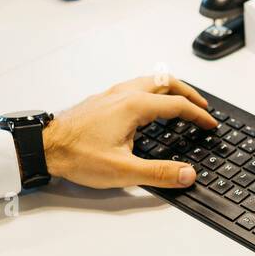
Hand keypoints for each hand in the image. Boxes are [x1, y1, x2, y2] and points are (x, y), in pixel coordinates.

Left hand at [42, 76, 218, 189]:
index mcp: (134, 106)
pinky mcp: (103, 100)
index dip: (198, 115)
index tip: (210, 124)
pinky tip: (150, 108)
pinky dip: (153, 92)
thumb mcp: (122, 170)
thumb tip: (187, 174)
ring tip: (181, 102)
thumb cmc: (77, 156)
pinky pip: (136, 87)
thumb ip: (159, 173)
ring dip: (170, 89)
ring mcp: (112, 95)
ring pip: (150, 81)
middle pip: (166, 83)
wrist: (44, 147)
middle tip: (202, 106)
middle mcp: (124, 94)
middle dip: (188, 93)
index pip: (177, 105)